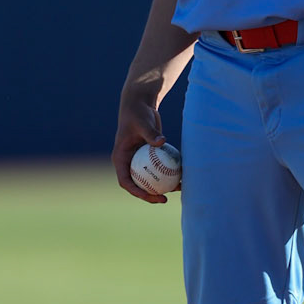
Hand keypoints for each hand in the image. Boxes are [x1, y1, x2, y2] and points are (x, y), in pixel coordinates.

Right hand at [112, 80, 173, 202]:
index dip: (136, 191)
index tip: (150, 195)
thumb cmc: (138, 113)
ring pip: (150, 178)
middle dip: (150, 194)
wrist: (141, 105)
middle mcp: (129, 162)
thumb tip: (161, 142)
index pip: (125, 181)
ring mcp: (139, 160)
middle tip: (164, 199)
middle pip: (138, 184)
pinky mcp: (149, 156)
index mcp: (120, 158)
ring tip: (178, 189)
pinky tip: (182, 176)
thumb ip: (150, 133)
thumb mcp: (142, 122)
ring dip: (162, 185)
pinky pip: (159, 168)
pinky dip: (169, 172)